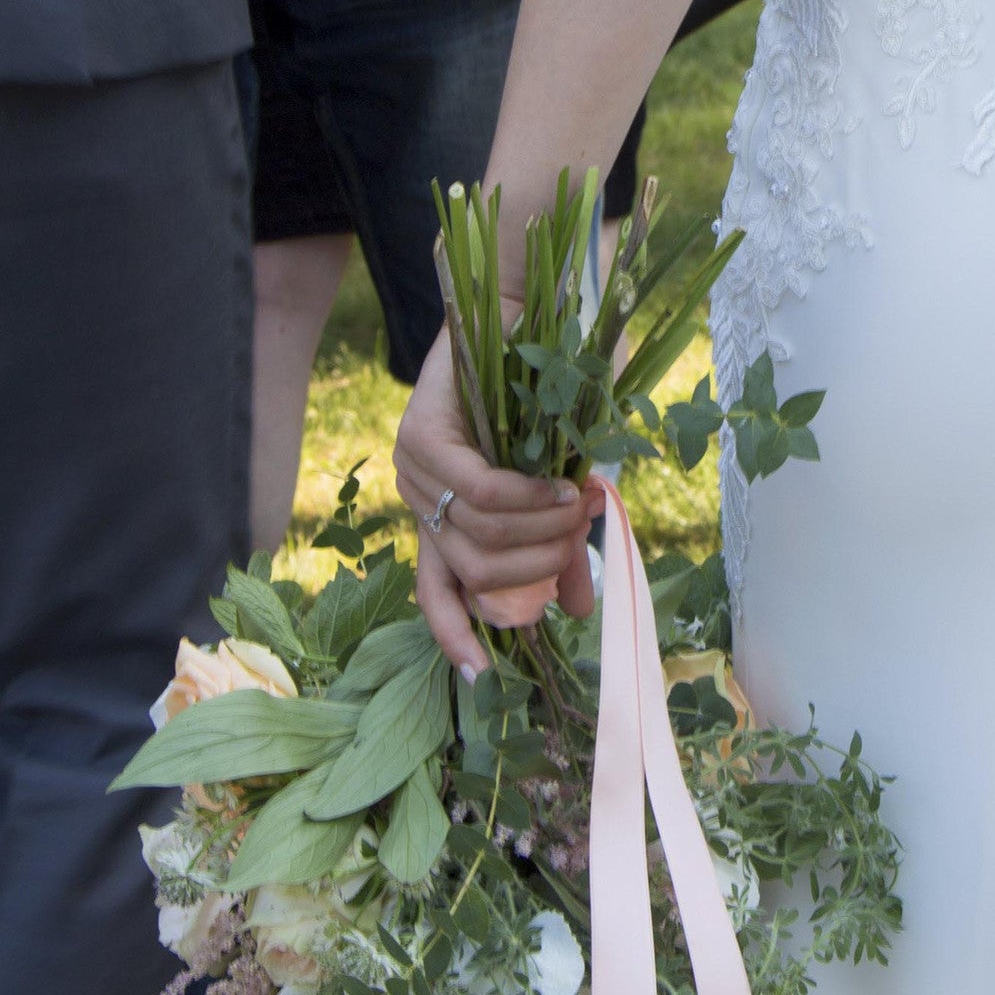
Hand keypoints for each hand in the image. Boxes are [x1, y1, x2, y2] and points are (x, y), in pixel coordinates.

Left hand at [393, 325, 596, 670]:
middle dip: (540, 565)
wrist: (522, 317)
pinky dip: (529, 496)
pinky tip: (561, 484)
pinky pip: (482, 492)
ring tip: (581, 501)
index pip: (432, 593)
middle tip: (581, 532)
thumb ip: (556, 546)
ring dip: (544, 528)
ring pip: (482, 535)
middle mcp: (418, 499)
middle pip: (477, 573)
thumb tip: (579, 610)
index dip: (454, 637)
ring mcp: (412, 470)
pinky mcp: (420, 438)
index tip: (482, 677)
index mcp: (441, 518)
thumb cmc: (544, 399)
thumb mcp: (553, 487)